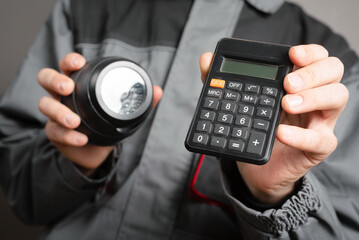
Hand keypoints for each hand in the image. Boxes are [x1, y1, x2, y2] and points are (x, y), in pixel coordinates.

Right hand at [37, 53, 162, 170]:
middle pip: (46, 78)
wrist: (94, 149)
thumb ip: (141, 101)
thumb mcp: (122, 110)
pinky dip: (69, 136)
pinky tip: (82, 139)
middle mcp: (63, 96)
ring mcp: (56, 114)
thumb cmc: (105, 123)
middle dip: (55, 80)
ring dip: (58, 111)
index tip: (79, 62)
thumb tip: (158, 90)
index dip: (70, 61)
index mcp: (78, 84)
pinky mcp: (55, 133)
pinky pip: (56, 132)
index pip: (68, 66)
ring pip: (44, 105)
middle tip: (67, 87)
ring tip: (74, 120)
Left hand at [200, 44, 347, 203]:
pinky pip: (320, 139)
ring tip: (286, 103)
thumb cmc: (254, 130)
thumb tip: (206, 59)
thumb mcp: (239, 102)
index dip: (309, 52)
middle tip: (288, 83)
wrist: (257, 169)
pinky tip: (281, 133)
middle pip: (333, 70)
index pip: (317, 57)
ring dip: (313, 97)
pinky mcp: (318, 146)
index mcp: (299, 81)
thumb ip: (223, 81)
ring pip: (337, 97)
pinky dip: (301, 135)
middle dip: (312, 72)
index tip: (291, 54)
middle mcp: (315, 96)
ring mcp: (320, 121)